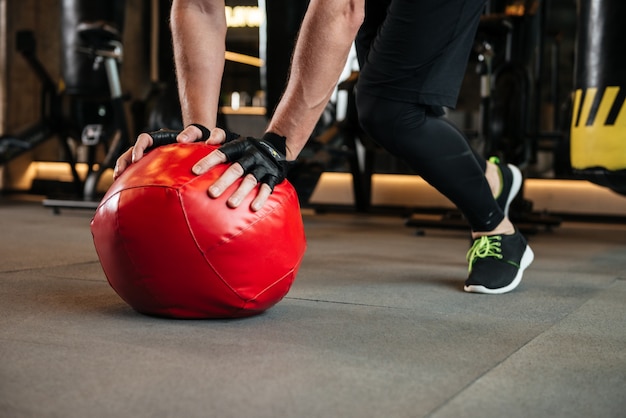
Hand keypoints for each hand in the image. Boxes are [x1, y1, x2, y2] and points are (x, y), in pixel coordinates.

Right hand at [113, 124, 227, 179]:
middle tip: (120, 173)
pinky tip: (128, 190)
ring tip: (118, 180)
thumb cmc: (202, 139)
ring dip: (123, 169)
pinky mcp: (154, 168)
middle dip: (124, 160)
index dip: (138, 147)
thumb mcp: (199, 133)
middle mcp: (154, 147)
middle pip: (133, 150)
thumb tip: (181, 138)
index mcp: (162, 138)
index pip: (145, 138)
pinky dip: (132, 178)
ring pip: (132, 161)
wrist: (204, 146)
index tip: (137, 159)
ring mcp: (153, 158)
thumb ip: (193, 133)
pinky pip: (140, 172)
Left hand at [192, 133, 292, 210]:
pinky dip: (261, 197)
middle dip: (224, 181)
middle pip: (236, 168)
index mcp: (240, 145)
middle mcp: (252, 155)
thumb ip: (219, 135)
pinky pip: (268, 187)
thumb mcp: (234, 137)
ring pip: (251, 179)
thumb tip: (207, 140)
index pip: (222, 152)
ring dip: (241, 192)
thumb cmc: (246, 148)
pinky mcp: (273, 176)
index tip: (195, 171)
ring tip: (231, 204)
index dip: (209, 161)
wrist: (276, 149)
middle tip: (212, 193)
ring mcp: (263, 166)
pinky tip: (254, 207)